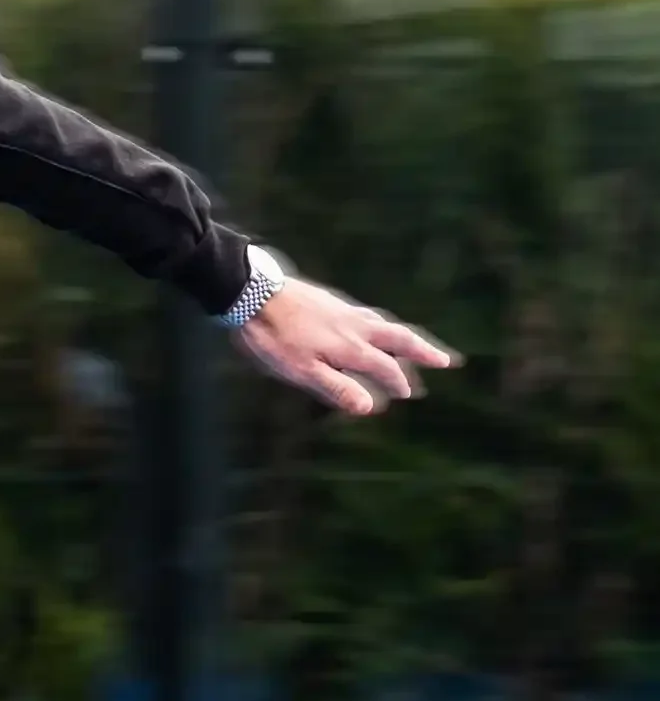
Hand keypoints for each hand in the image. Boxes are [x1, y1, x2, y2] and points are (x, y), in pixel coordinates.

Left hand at [233, 277, 458, 416]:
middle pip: (399, 339)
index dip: (398, 382)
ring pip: (385, 324)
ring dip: (405, 338)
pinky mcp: (331, 303)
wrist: (252, 292)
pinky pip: (368, 316)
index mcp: (350, 347)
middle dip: (423, 352)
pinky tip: (373, 327)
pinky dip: (382, 325)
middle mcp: (355, 326)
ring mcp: (344, 311)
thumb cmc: (274, 337)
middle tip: (448, 361)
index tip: (409, 394)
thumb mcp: (302, 370)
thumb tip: (370, 408)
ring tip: (416, 345)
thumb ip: (336, 387)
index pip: (385, 368)